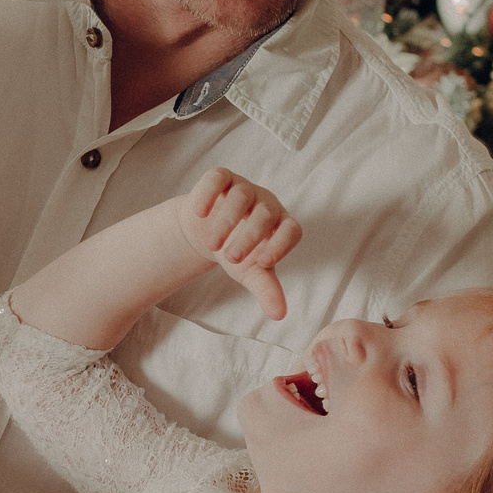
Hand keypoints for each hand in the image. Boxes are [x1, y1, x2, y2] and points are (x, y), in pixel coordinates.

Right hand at [175, 167, 300, 319]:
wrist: (207, 233)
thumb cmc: (236, 251)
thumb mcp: (250, 272)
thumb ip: (266, 290)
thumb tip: (279, 315)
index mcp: (280, 225)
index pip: (292, 229)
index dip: (282, 244)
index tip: (264, 262)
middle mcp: (267, 203)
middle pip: (266, 213)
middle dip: (249, 236)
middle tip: (230, 258)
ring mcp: (244, 188)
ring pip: (242, 195)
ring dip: (226, 220)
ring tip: (212, 244)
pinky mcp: (222, 178)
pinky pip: (218, 178)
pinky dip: (209, 193)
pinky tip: (199, 213)